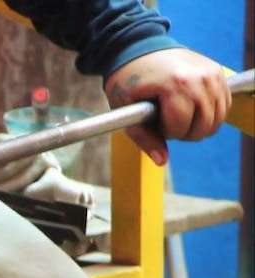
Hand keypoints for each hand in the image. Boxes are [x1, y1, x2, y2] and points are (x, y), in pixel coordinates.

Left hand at [104, 48, 230, 165]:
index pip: (181, 126)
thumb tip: (161, 161)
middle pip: (204, 125)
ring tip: (178, 115)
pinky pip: (223, 104)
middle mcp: (198, 77)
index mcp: (174, 84)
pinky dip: (210, 114)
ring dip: (198, 125)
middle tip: (167, 121)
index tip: (155, 121)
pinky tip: (191, 109)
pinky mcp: (217, 71)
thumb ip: (143, 136)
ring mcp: (211, 73)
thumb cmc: (127, 80)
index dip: (166, 131)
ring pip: (217, 118)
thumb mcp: (124, 108)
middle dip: (184, 131)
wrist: (137, 48)